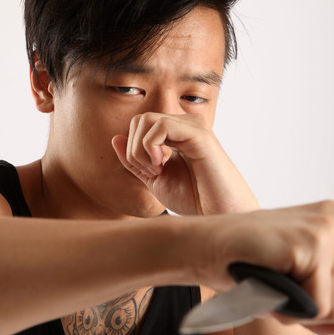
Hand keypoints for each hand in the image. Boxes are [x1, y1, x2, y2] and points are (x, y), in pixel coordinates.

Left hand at [112, 112, 258, 214]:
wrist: (218, 215)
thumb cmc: (194, 200)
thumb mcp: (155, 179)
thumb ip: (135, 160)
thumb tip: (115, 138)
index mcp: (177, 133)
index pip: (139, 125)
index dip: (133, 149)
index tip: (148, 173)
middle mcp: (186, 124)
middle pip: (139, 119)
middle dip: (134, 149)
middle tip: (151, 172)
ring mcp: (193, 126)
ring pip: (146, 120)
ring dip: (141, 150)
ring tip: (157, 170)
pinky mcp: (199, 133)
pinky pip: (160, 125)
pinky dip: (150, 148)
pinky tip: (162, 165)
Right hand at [205, 201, 333, 333]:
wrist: (205, 246)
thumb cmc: (244, 263)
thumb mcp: (297, 277)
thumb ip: (329, 296)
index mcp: (333, 221)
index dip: (327, 305)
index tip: (300, 298)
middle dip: (313, 308)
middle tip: (280, 291)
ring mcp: (325, 229)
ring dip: (299, 310)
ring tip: (272, 286)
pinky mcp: (311, 244)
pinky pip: (316, 307)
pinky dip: (287, 310)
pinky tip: (265, 284)